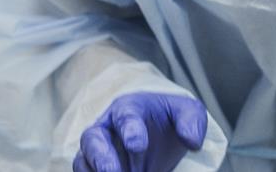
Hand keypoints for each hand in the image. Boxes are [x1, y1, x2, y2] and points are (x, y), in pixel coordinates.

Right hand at [75, 93, 207, 171]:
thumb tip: (192, 141)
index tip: (137, 145)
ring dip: (93, 171)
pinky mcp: (98, 168)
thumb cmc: (167, 118)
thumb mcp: (186, 110)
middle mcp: (108, 129)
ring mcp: (100, 151)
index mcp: (129, 109)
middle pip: (93, 138)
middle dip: (101, 157)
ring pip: (84, 160)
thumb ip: (191, 120)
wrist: (157, 130)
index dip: (130, 130)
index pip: (125, 116)